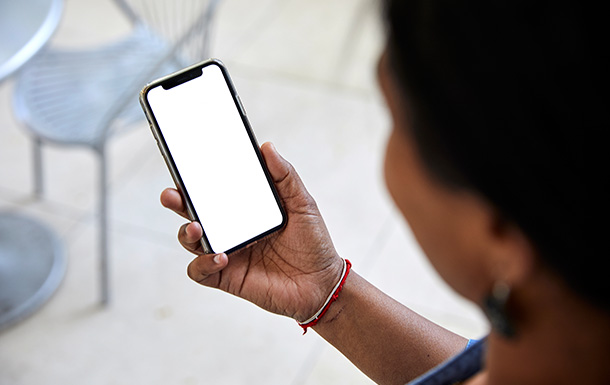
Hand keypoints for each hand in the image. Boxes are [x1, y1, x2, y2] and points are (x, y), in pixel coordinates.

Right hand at [160, 142, 342, 320]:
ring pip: (191, 241)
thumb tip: (267, 147)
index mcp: (245, 209)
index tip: (185, 165)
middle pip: (193, 212)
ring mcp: (227, 252)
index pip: (214, 190)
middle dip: (176, 201)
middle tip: (172, 195)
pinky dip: (203, 264)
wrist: (323, 283)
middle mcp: (231, 229)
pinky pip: (200, 272)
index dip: (195, 179)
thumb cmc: (313, 243)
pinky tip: (220, 256)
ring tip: (197, 228)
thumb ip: (284, 176)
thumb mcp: (302, 204)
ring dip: (187, 233)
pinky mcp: (228, 277)